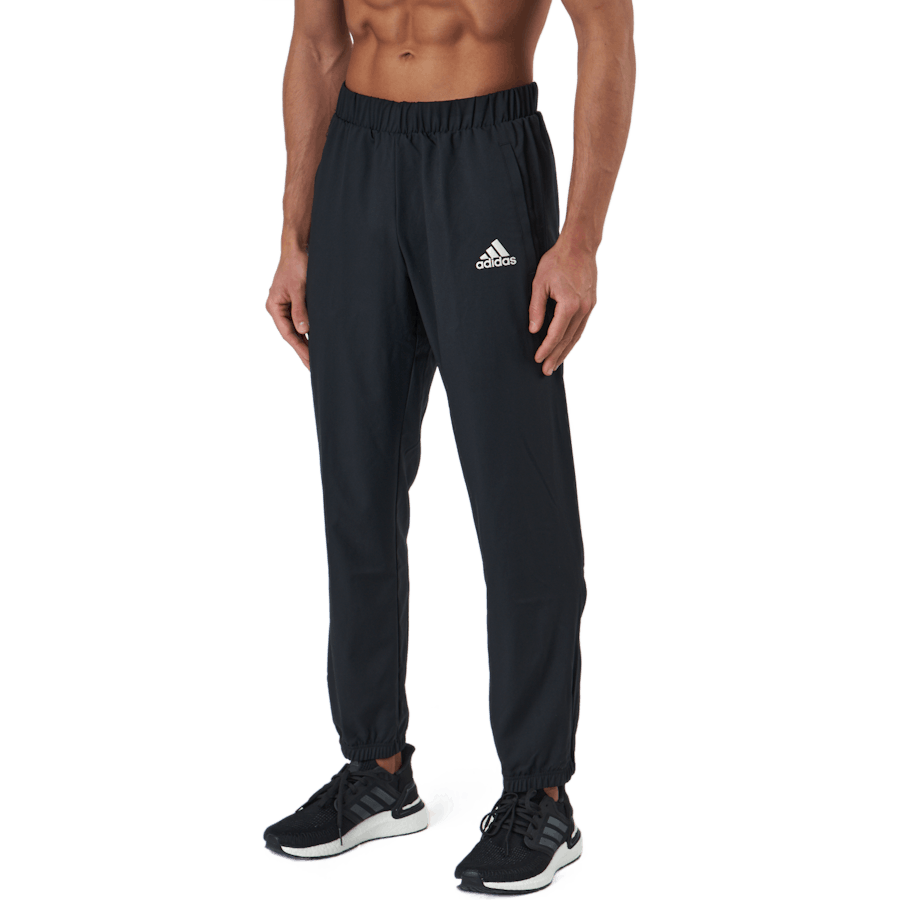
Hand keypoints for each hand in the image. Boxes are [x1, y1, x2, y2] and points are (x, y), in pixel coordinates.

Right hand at [265, 246, 310, 370]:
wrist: (299, 247)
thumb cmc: (297, 264)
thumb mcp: (300, 288)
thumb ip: (301, 310)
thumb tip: (303, 330)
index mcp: (275, 307)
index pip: (288, 334)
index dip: (300, 348)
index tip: (311, 361)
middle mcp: (278, 308)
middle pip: (292, 335)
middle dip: (303, 350)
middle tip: (315, 367)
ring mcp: (286, 306)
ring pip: (297, 330)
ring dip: (306, 343)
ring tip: (316, 359)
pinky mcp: (295, 302)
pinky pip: (301, 321)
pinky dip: (308, 332)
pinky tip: (316, 341)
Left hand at [529, 240, 598, 375]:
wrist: (580, 246)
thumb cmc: (557, 261)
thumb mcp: (539, 283)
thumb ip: (536, 308)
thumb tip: (533, 330)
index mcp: (569, 304)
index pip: (556, 334)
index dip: (546, 349)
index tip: (537, 359)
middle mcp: (583, 308)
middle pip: (568, 339)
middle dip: (556, 356)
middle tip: (546, 371)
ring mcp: (590, 306)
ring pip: (577, 335)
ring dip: (566, 351)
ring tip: (556, 364)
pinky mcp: (592, 303)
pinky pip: (581, 327)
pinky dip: (573, 339)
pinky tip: (566, 346)